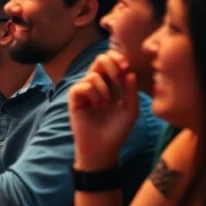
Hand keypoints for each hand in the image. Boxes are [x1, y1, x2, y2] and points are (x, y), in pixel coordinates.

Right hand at [69, 50, 139, 169]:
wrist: (103, 147)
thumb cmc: (117, 130)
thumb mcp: (131, 110)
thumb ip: (131, 91)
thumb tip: (130, 72)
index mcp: (111, 84)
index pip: (111, 61)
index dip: (117, 58)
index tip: (125, 66)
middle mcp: (97, 84)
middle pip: (99, 60)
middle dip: (110, 65)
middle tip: (118, 78)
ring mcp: (84, 90)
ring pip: (92, 74)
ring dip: (103, 88)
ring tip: (105, 104)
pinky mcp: (74, 98)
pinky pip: (82, 86)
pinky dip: (93, 94)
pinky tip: (96, 106)